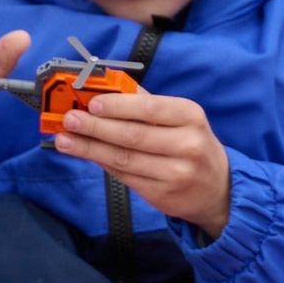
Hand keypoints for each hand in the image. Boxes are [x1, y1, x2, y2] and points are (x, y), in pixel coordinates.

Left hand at [55, 93, 233, 237]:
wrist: (218, 189)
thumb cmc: (193, 145)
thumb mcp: (181, 119)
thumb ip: (146, 104)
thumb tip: (108, 88)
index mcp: (190, 117)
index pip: (149, 109)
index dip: (117, 107)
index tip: (90, 103)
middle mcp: (187, 144)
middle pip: (132, 135)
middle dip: (95, 127)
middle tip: (69, 120)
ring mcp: (175, 172)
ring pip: (124, 158)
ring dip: (89, 148)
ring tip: (65, 140)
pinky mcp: (162, 194)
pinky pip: (125, 176)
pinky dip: (102, 163)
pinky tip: (85, 154)